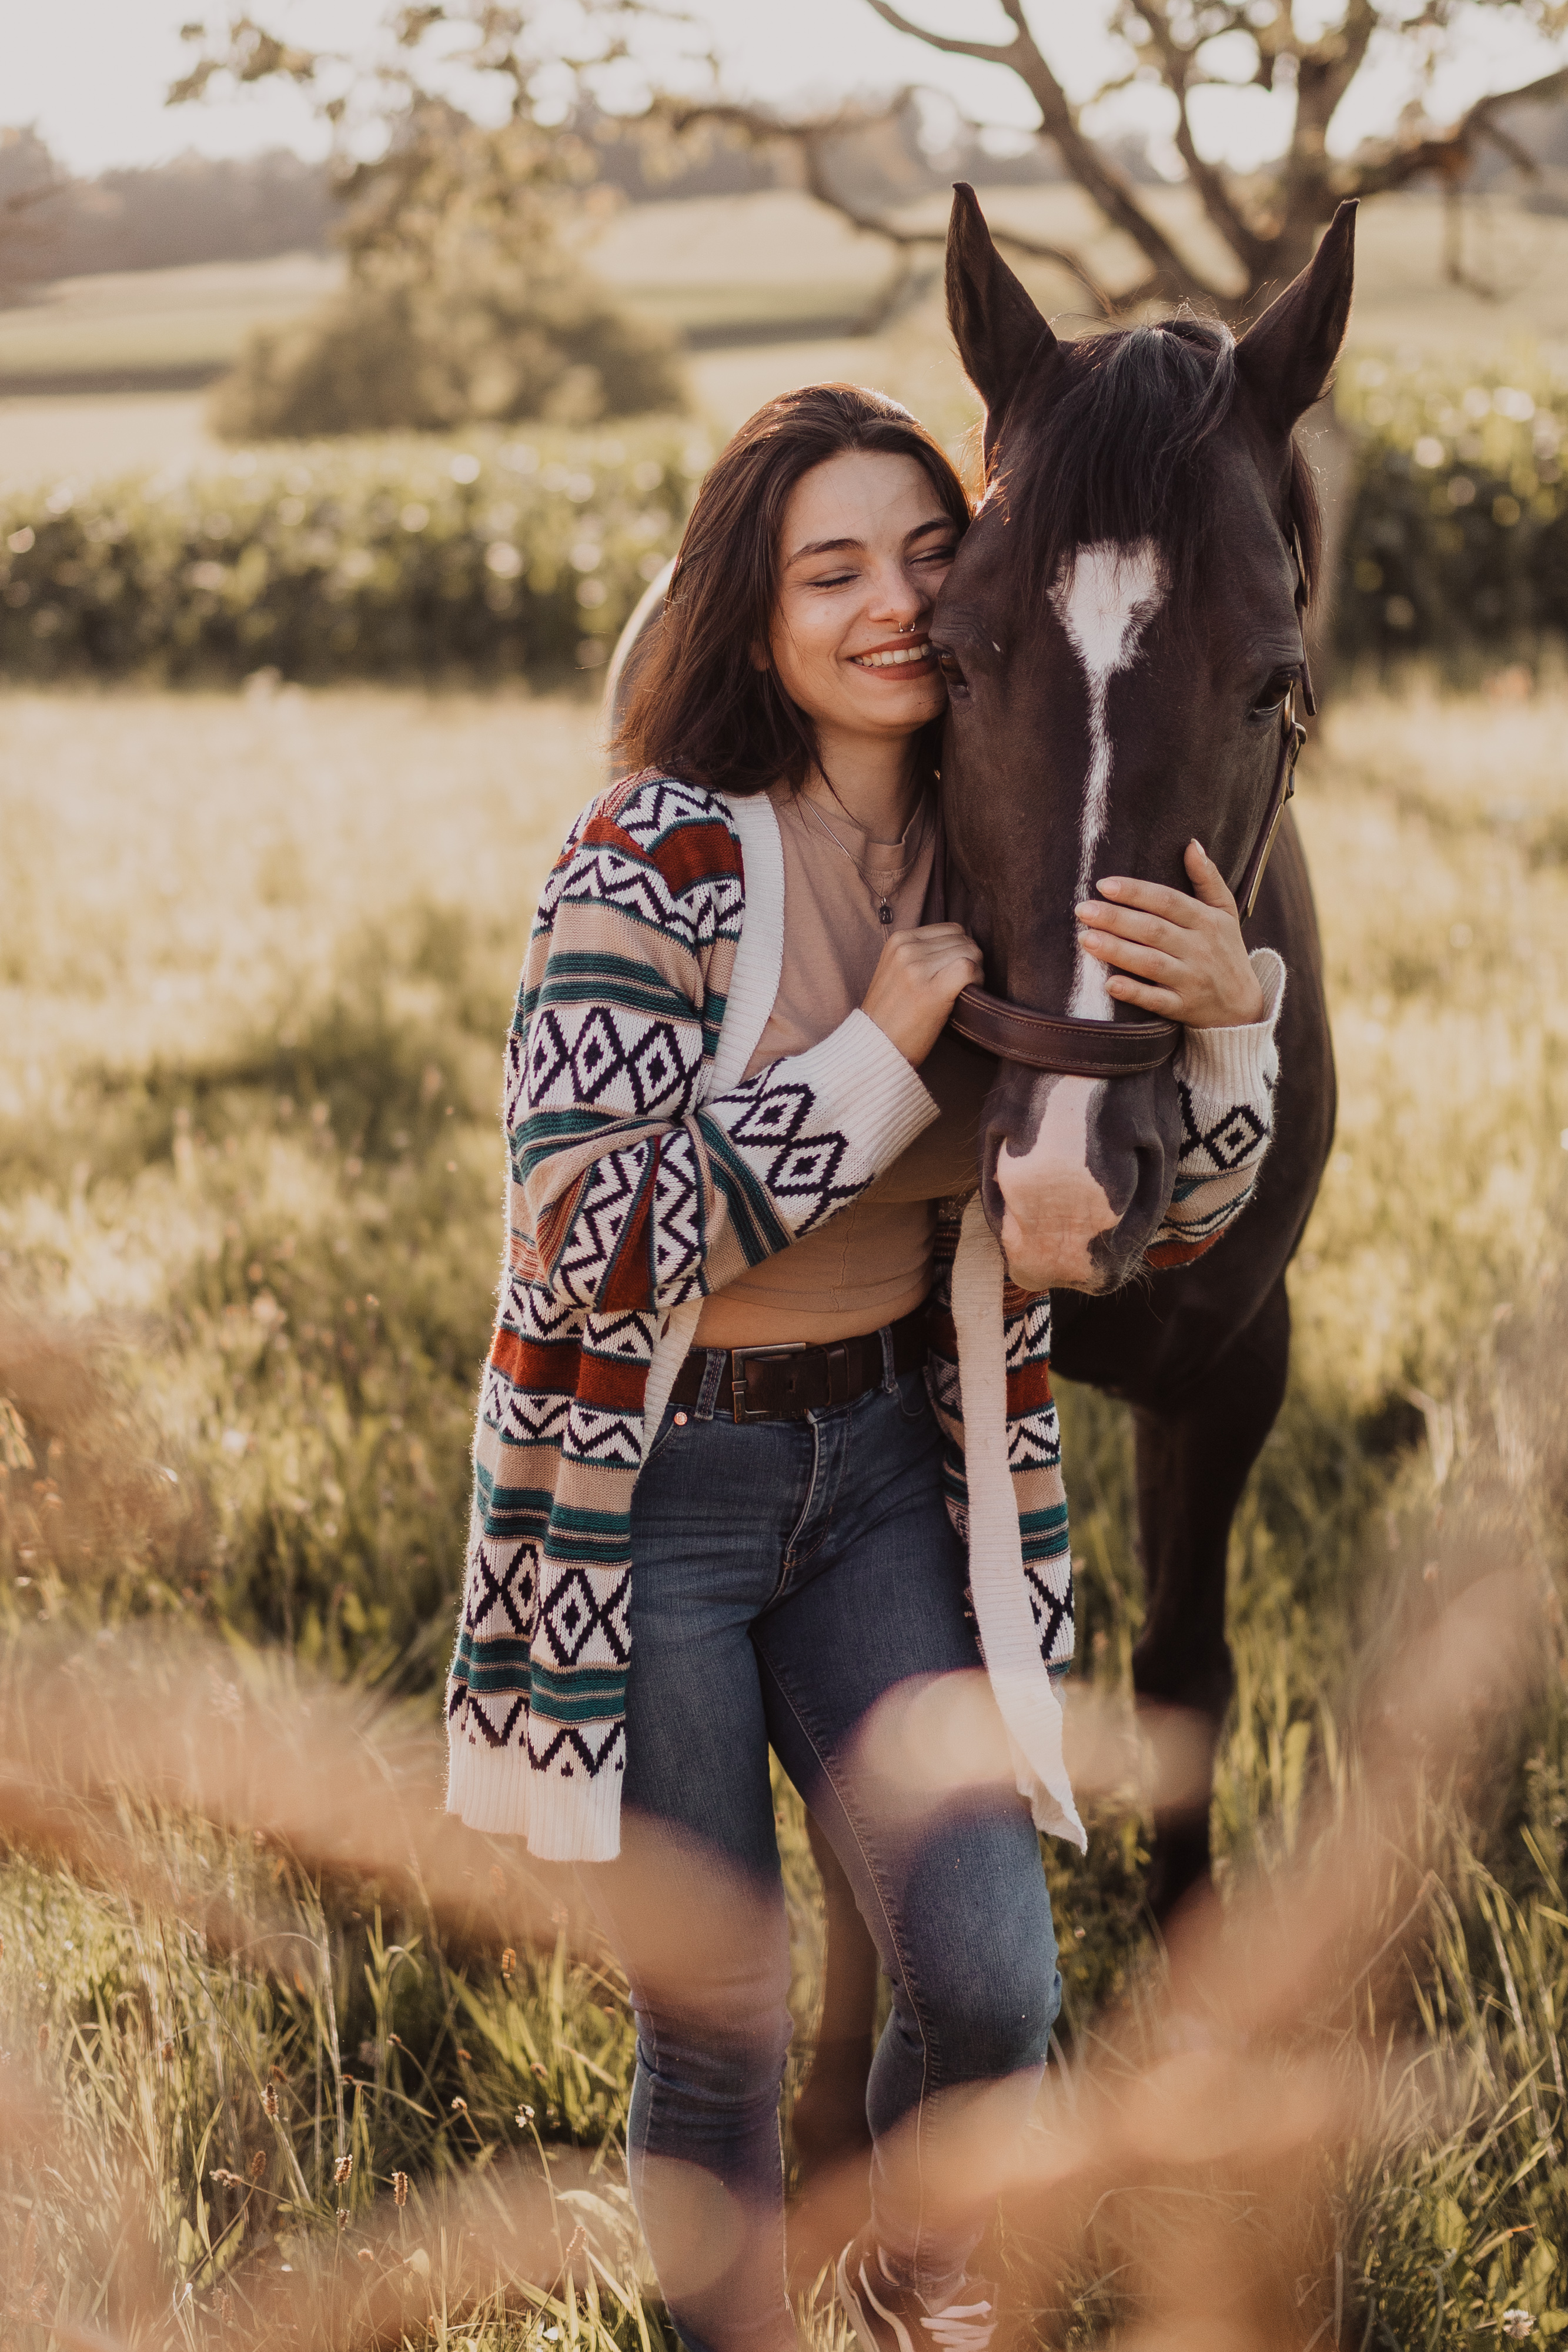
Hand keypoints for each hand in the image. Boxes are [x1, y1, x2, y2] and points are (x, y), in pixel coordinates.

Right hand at [862, 922, 984, 1065]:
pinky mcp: (931, 989)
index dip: (960, 950)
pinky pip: (969, 968)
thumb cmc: (891, 1013)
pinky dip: (976, 980)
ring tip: (960, 990)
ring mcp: (918, 967)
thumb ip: (921, 952)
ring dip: (975, 971)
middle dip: (969, 959)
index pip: (951, 929)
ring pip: (970, 951)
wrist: (875, 1044)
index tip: (954, 971)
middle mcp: (907, 949)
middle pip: (963, 939)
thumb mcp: (896, 970)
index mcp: (899, 940)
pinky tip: (965, 994)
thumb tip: (960, 944)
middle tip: (959, 984)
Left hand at [1075, 840, 1265, 1027]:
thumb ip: (1208, 878)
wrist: (1244, 1007)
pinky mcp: (1184, 1008)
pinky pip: (1157, 1000)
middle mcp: (1200, 949)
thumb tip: (1192, 844)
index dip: (1136, 892)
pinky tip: (1109, 984)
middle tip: (1083, 910)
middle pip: (1154, 929)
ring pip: (1151, 963)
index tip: (1104, 885)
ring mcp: (1192, 979)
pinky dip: (1134, 993)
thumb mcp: (1225, 912)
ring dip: (1117, 951)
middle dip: (1116, 919)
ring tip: (1086, 939)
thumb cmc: (1226, 952)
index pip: (1167, 901)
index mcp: (1207, 921)